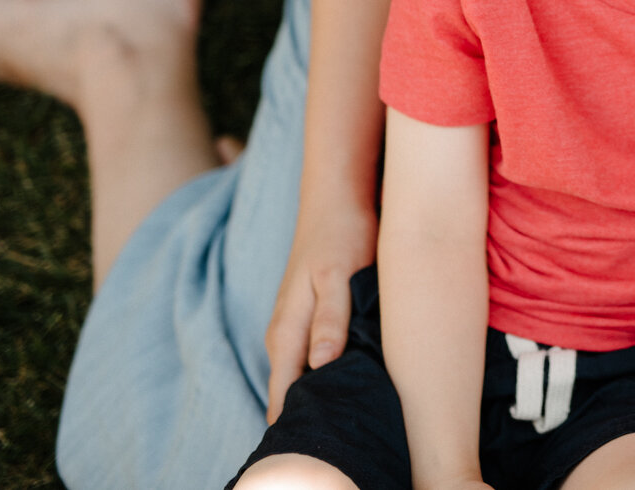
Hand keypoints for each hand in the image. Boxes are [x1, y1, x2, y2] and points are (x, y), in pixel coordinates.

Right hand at [264, 195, 377, 422]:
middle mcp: (284, 335)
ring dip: (322, 393)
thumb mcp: (339, 274)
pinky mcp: (310, 318)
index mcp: (286, 331)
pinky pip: (312, 358)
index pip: (283, 393)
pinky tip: (351, 379)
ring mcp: (295, 327)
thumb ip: (330, 318)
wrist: (336, 200)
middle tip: (348, 428)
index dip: (300, 418)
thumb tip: (321, 363)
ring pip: (302, 375)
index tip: (327, 434)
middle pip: (290, 391)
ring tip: (352, 411)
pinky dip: (328, 371)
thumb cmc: (342, 235)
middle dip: (313, 412)